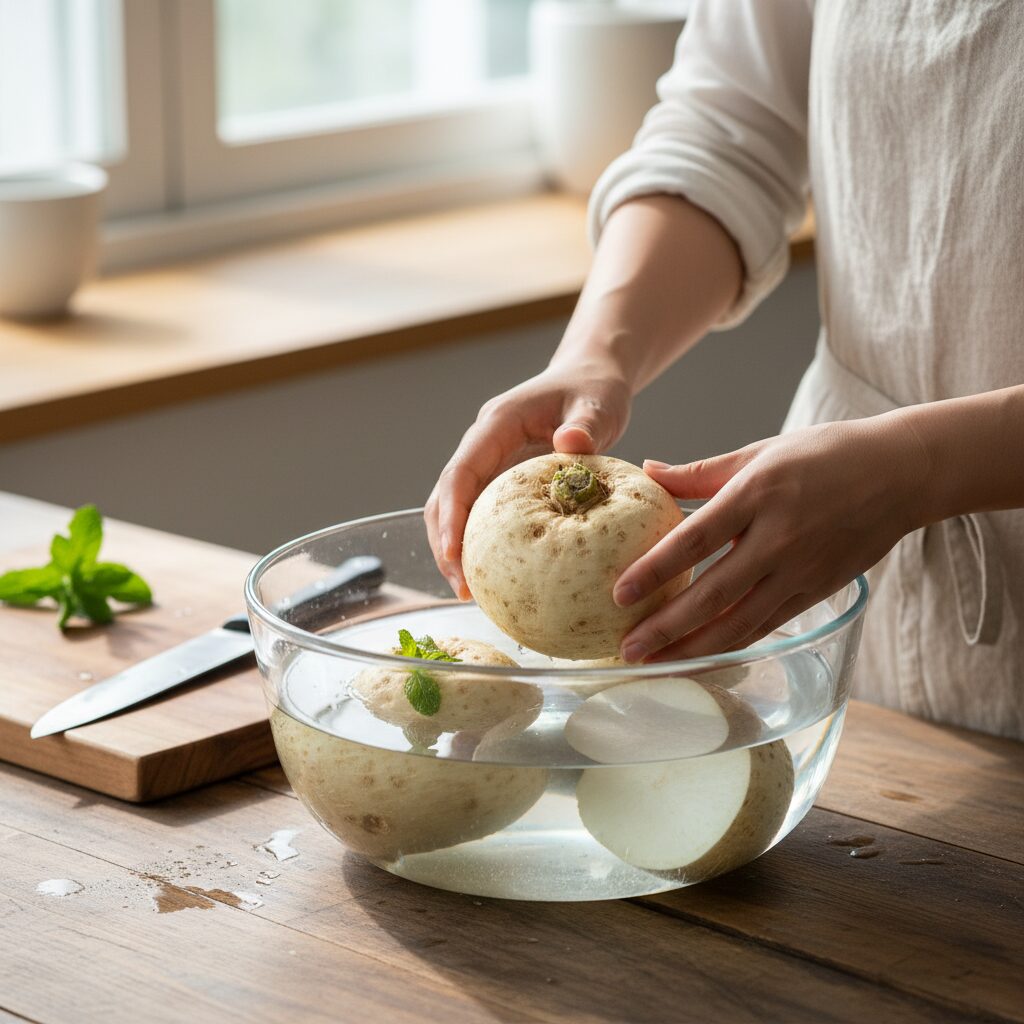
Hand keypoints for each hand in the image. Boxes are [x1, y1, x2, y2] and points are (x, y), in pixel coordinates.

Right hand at [426, 364, 630, 597]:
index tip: (453, 553)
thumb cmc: (594, 390)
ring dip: (457, 549)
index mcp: (496, 425)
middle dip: (445, 543)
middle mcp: (483, 445)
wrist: (591, 379)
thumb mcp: (597, 404)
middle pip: (445, 497)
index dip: (450, 514)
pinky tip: (496, 577)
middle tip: (462, 588)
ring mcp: (490, 463)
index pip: (460, 473)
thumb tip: (569, 444)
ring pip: (456, 509)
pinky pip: (483, 515)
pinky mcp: (502, 480)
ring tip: (471, 593)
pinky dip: (482, 545)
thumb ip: (586, 424)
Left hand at [613, 416, 929, 661]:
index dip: (655, 571)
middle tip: (626, 648)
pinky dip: (732, 644)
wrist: (901, 473)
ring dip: (694, 648)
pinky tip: (702, 656)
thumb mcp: (758, 451)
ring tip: (656, 664)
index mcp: (757, 494)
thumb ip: (699, 471)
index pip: (695, 540)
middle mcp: (778, 537)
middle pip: (713, 593)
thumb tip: (648, 471)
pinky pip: (767, 625)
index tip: (619, 594)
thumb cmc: (823, 454)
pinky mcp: (817, 591)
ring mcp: (800, 569)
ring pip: (741, 621)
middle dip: (666, 627)